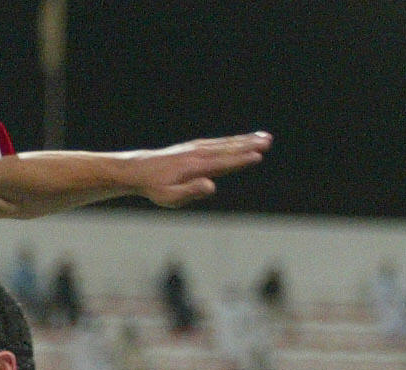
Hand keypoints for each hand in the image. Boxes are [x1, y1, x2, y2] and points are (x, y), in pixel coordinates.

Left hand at [124, 131, 271, 207]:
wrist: (137, 170)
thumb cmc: (154, 188)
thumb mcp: (169, 197)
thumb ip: (190, 191)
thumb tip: (211, 186)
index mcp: (195, 167)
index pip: (223, 163)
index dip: (240, 160)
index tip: (258, 156)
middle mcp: (197, 154)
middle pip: (227, 149)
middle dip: (248, 145)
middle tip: (268, 141)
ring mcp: (195, 148)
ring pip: (224, 143)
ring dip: (244, 140)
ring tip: (263, 137)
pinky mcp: (193, 147)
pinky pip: (217, 142)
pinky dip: (231, 140)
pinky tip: (241, 140)